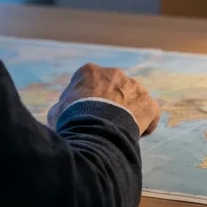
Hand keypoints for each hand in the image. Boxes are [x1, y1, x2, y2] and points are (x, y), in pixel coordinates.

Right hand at [46, 63, 160, 136]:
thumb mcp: (57, 111)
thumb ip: (63, 107)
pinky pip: (150, 112)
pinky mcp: (148, 102)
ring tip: (120, 130)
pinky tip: (137, 135)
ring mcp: (133, 86)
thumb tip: (63, 111)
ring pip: (132, 98)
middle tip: (104, 122)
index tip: (86, 114)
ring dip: (128, 111)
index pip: (89, 83)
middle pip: (113, 87)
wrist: (94, 129)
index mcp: (89, 71)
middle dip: (110, 102)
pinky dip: (146, 123)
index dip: (88, 100)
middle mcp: (114, 73)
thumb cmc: (72, 119)